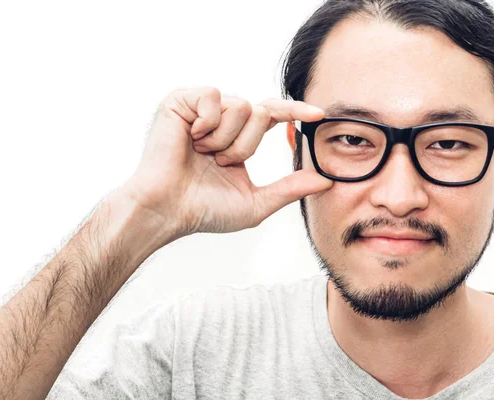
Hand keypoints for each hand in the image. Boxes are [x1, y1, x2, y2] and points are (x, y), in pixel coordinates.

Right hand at [121, 87, 333, 239]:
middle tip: (218, 163)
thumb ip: (290, 189)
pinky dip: (208, 123)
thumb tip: (326, 180)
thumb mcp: (256, 202)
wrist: (167, 209)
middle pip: (260, 113)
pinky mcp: (182, 101)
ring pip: (241, 107)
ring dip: (225, 139)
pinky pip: (215, 96)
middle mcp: (223, 120)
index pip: (273, 116)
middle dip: (244, 146)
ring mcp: (203, 109)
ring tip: (201, 154)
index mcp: (239, 138)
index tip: (318, 115)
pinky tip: (190, 138)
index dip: (295, 112)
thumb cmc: (204, 210)